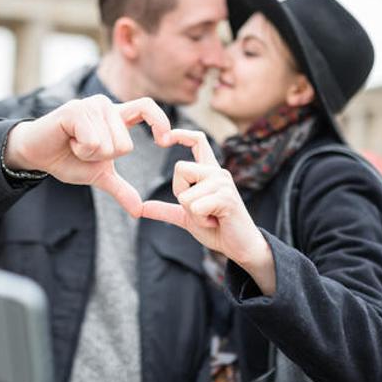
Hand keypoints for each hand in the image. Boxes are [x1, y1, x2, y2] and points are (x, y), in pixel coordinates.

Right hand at [4, 95, 170, 216]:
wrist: (36, 155)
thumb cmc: (67, 159)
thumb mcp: (98, 176)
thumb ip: (121, 189)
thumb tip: (139, 211)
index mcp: (116, 117)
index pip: (147, 107)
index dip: (160, 122)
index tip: (164, 142)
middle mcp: (106, 106)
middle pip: (125, 144)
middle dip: (104, 158)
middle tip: (84, 149)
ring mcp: (91, 105)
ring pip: (109, 145)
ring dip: (89, 154)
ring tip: (75, 144)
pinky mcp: (75, 110)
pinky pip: (93, 141)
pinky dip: (80, 149)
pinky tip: (68, 140)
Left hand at [141, 130, 275, 292]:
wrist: (241, 247)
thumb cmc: (217, 229)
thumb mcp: (187, 217)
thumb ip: (166, 210)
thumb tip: (141, 208)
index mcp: (210, 172)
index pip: (198, 140)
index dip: (180, 134)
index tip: (163, 139)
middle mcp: (217, 172)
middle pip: (180, 168)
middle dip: (180, 193)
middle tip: (200, 209)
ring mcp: (223, 184)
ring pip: (185, 194)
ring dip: (192, 213)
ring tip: (210, 217)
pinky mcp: (226, 198)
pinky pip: (195, 207)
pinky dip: (200, 220)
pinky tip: (215, 222)